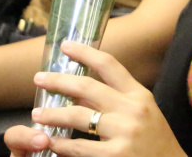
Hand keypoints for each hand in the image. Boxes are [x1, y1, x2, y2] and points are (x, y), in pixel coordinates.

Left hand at [17, 40, 187, 156]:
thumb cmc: (155, 140)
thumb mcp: (144, 113)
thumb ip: (117, 101)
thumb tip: (82, 93)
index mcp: (140, 95)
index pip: (110, 65)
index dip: (85, 52)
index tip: (66, 45)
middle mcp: (132, 109)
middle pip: (88, 87)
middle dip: (59, 81)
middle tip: (39, 78)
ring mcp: (124, 132)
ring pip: (77, 116)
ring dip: (52, 114)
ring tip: (37, 115)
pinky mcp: (115, 155)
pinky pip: (78, 147)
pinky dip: (59, 144)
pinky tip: (49, 142)